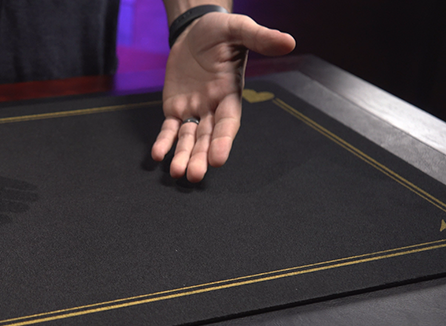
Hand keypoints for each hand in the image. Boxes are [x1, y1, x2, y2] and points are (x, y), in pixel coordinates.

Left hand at [152, 12, 294, 181]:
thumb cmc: (220, 30)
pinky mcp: (175, 107)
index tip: (218, 159)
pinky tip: (157, 154)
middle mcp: (213, 107)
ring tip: (176, 172)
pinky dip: (164, 141)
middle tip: (194, 175)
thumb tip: (289, 41)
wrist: (195, 28)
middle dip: (200, 157)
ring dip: (183, 156)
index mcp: (230, 94)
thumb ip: (260, 38)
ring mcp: (194, 110)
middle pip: (207, 138)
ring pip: (188, 138)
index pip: (228, 122)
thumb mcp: (238, 30)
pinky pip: (169, 128)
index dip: (223, 141)